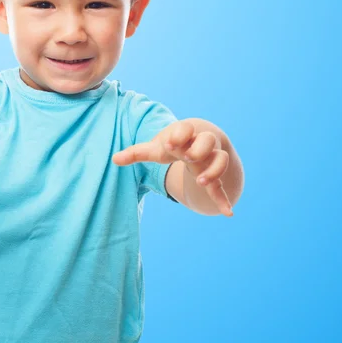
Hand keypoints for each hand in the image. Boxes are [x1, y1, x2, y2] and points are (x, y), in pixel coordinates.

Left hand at [112, 120, 232, 216]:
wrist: (198, 141)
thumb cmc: (174, 144)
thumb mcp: (156, 148)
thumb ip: (136, 153)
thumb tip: (114, 159)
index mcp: (185, 134)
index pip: (185, 129)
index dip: (178, 136)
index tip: (169, 144)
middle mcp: (202, 144)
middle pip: (207, 141)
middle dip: (198, 149)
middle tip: (186, 157)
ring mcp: (210, 159)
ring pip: (220, 160)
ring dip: (213, 170)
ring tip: (201, 181)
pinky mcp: (214, 176)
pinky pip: (221, 186)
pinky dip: (223, 199)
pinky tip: (227, 213)